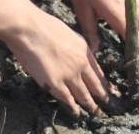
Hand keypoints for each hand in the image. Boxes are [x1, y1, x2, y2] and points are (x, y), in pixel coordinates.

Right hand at [0, 0, 111, 114]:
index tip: (110, 89)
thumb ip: (71, 46)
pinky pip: (67, 98)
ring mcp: (69, 74)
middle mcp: (80, 63)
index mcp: (83, 49)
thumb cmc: (41, 25)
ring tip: (96, 111)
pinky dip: (73, 107)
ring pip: (83, 94)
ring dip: (90, 104)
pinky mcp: (55, 82)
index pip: (98, 70)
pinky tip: (77, 112)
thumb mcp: (65, 32)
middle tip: (108, 103)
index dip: (104, 81)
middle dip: (102, 95)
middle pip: (95, 84)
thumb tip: (71, 54)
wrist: (28, 27)